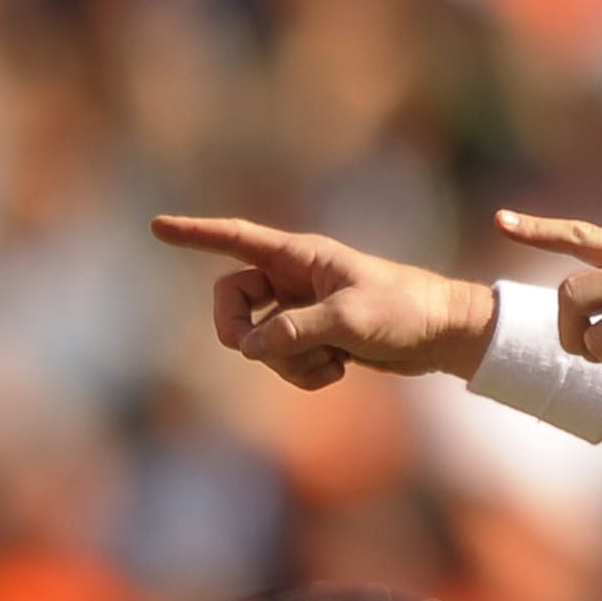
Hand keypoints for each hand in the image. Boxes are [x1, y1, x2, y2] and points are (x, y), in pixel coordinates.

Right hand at [151, 216, 496, 389]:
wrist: (444, 335)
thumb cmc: (405, 311)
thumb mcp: (349, 319)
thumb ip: (295, 330)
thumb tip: (250, 347)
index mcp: (302, 257)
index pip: (237, 239)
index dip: (196, 234)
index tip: (157, 226)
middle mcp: (296, 280)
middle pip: (232, 303)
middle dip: (240, 333)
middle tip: (262, 350)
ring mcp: (304, 311)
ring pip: (258, 341)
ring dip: (284, 362)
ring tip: (330, 362)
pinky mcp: (316, 340)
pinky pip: (283, 362)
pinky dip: (303, 374)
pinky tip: (339, 371)